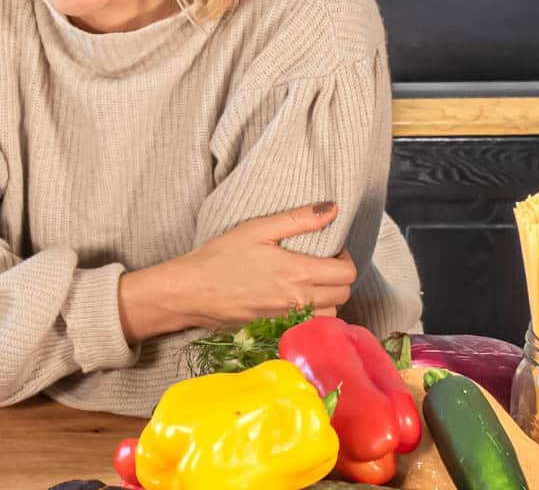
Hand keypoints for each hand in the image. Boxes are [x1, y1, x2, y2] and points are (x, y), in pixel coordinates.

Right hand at [119, 202, 354, 343]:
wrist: (192, 291)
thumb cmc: (220, 256)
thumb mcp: (257, 229)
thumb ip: (297, 219)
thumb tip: (331, 209)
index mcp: (297, 272)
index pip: (346, 273)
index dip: (345, 257)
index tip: (331, 247)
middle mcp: (299, 300)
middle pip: (344, 294)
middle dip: (340, 276)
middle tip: (322, 261)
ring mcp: (289, 319)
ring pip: (331, 313)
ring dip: (329, 297)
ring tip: (311, 280)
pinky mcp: (277, 330)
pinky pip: (310, 325)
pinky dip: (314, 314)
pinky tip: (296, 298)